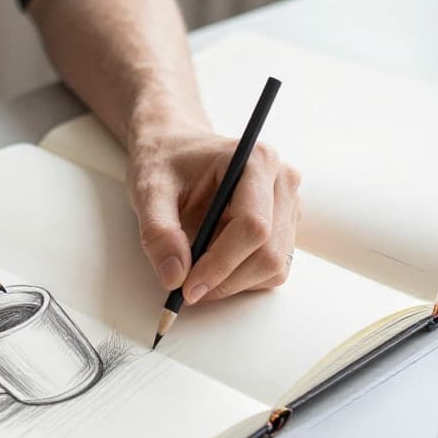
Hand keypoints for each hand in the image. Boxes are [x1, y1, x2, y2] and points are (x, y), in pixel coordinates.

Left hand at [128, 129, 301, 302]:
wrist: (176, 148)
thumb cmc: (165, 161)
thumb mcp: (149, 190)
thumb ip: (158, 232)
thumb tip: (174, 276)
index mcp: (256, 161)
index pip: (252, 226)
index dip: (221, 263)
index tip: (188, 286)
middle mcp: (282, 181)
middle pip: (269, 252)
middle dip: (226, 279)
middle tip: (186, 289)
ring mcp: (288, 205)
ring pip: (274, 266)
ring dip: (233, 282)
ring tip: (196, 267)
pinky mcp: (285, 226)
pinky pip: (272, 269)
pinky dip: (241, 278)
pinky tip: (213, 260)